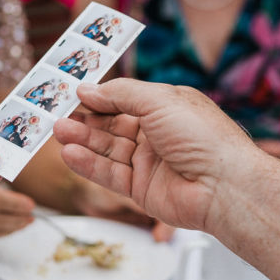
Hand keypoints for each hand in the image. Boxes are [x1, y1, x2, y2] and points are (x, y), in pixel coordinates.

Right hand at [53, 80, 267, 232]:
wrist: (223, 185)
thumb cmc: (202, 137)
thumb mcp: (159, 100)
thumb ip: (120, 94)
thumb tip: (88, 90)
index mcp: (167, 108)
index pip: (125, 100)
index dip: (100, 97)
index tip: (72, 93)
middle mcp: (158, 135)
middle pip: (113, 125)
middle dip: (85, 119)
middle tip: (56, 114)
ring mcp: (149, 163)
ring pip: (108, 150)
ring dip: (82, 140)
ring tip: (57, 131)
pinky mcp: (142, 189)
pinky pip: (110, 174)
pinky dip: (88, 164)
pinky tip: (70, 153)